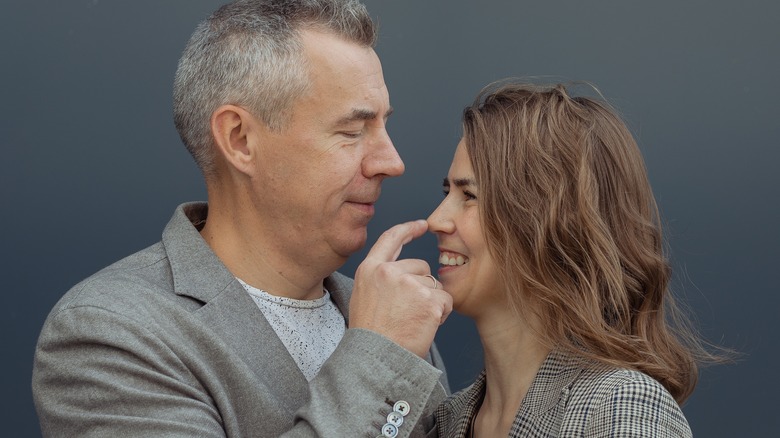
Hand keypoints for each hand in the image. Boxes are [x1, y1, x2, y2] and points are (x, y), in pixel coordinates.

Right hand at [349, 220, 452, 357]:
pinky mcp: (428, 300)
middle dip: (422, 287)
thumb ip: (382, 278)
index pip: (391, 238)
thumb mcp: (365, 296)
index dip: (408, 229)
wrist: (376, 359)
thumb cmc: (372, 335)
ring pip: (435, 286)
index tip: (422, 224)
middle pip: (421, 267)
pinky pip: (445, 301)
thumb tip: (405, 271)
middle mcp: (389, 271)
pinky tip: (423, 326)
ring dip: (431, 303)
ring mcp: (410, 284)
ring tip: (412, 321)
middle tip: (407, 313)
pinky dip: (441, 314)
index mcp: (371, 269)